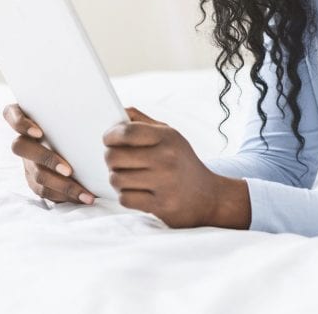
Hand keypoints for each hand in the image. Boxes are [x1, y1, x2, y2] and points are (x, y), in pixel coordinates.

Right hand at [2, 103, 96, 204]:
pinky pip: (43, 191)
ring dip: (61, 185)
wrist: (79, 141)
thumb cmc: (79, 121)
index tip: (38, 132)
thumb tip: (103, 107)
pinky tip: (84, 197)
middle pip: (20, 147)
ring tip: (84, 193)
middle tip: (68, 170)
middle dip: (46, 159)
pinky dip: (65, 196)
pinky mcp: (33, 179)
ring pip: (36, 174)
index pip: (11, 114)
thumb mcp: (77, 113)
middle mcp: (24, 139)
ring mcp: (27, 161)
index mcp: (29, 117)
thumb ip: (80, 108)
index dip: (20, 123)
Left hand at [103, 107, 248, 228]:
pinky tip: (136, 191)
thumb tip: (119, 112)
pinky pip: (125, 199)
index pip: (127, 131)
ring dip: (117, 179)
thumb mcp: (170, 136)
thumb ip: (143, 122)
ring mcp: (164, 183)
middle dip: (110, 159)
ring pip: (116, 179)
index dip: (111, 135)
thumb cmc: (182, 162)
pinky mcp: (161, 205)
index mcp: (168, 137)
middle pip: (115, 156)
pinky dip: (126, 196)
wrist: (209, 197)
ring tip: (127, 177)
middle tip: (116, 161)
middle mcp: (166, 158)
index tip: (108, 140)